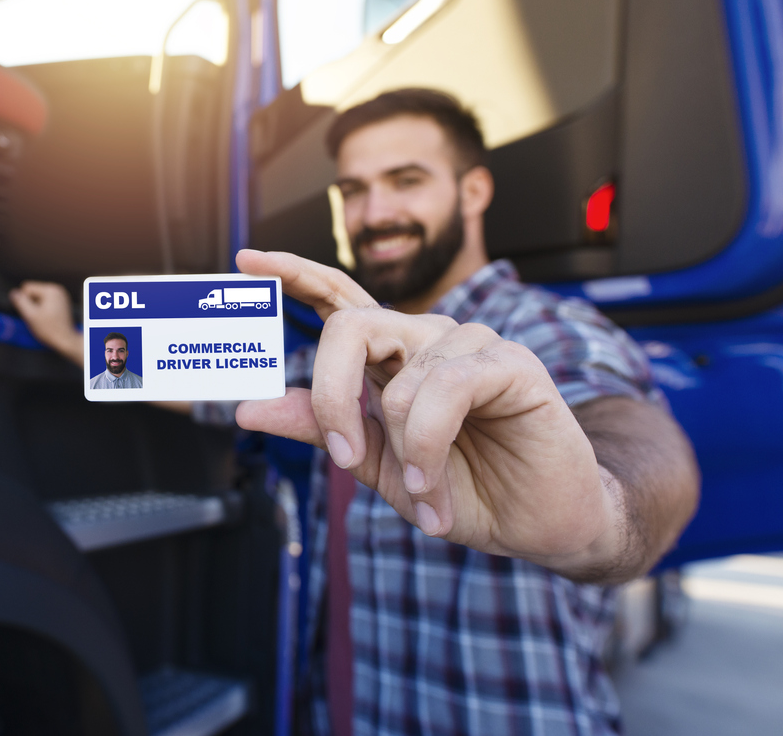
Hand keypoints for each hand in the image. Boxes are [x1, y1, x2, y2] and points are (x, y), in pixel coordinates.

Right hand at [10, 281, 82, 365]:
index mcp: (51, 290)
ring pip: (38, 298)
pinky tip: (46, 319)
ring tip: (42, 319)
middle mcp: (57, 290)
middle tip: (36, 317)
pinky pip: (45, 302)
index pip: (27, 288)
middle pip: (33, 292)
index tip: (30, 313)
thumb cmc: (50, 330)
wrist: (65, 340)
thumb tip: (13, 293)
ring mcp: (60, 296)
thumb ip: (21, 302)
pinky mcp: (61, 303)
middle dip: (31, 304)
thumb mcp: (31, 316)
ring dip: (36, 307)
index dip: (24, 301)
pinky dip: (42, 309)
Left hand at [234, 250, 619, 577]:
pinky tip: (437, 487)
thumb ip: (317, 428)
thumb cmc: (461, 489)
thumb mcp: (374, 464)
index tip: (247, 258)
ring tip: (426, 494)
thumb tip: (248, 408)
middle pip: (350, 327)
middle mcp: (425, 339)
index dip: (294, 273)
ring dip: (403, 452)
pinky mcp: (510, 363)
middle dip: (333, 395)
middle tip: (345, 456)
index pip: (337, 299)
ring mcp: (469, 344)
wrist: (536, 523)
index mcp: (390, 356)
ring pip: (399, 380)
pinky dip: (429, 449)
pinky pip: (442, 391)